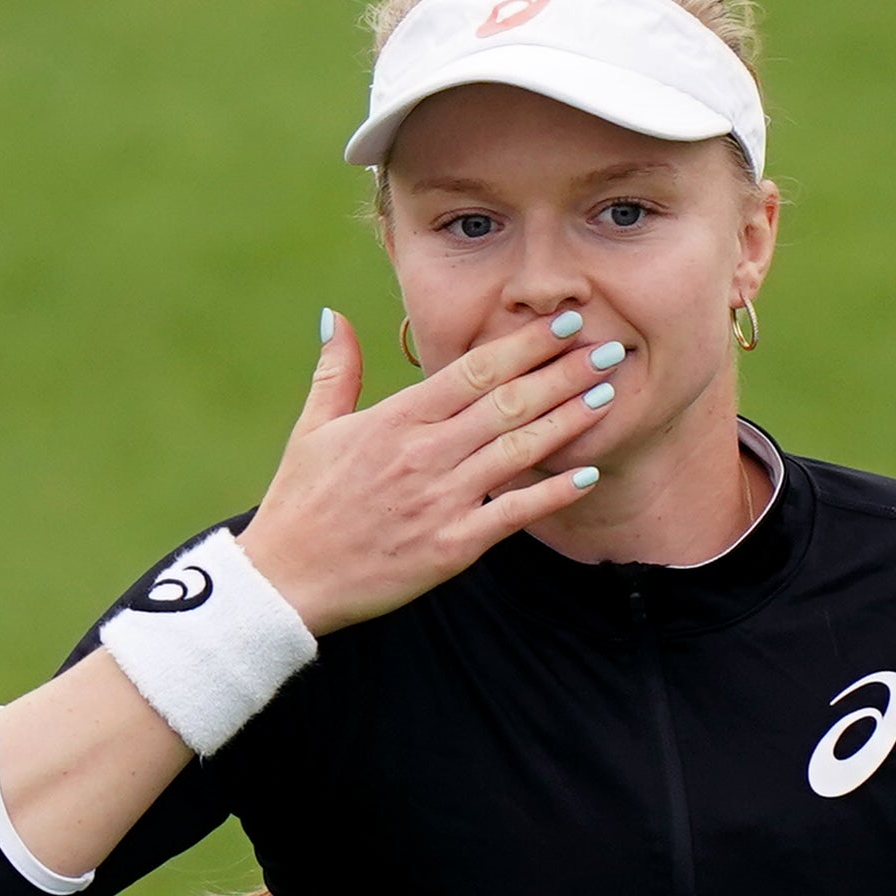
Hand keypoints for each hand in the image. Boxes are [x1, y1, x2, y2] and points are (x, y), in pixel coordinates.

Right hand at [236, 308, 620, 636]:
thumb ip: (336, 371)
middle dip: (563, 373)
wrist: (285, 580)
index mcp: (393, 420)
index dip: (522, 345)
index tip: (561, 323)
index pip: (471, 371)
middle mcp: (422, 453)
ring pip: (517, 449)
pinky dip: (551, 493)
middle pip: (507, 402)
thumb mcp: (311, 429)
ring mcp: (439, 500)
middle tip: (609, 348)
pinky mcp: (450, 546)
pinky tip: (586, 474)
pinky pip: (512, 513)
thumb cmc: (300, 504)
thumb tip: (333, 315)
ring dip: (569, 420)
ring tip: (610, 395)